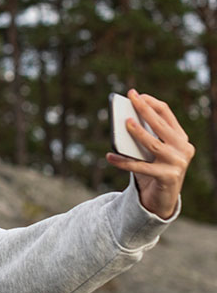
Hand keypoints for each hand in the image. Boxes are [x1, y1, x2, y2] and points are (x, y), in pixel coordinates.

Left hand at [106, 89, 193, 219]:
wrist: (162, 198)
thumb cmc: (153, 167)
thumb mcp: (150, 149)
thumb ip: (142, 135)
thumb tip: (122, 120)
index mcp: (180, 137)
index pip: (166, 114)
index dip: (150, 102)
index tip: (136, 94)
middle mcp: (183, 148)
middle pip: (161, 125)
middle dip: (144, 109)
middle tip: (131, 97)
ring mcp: (178, 163)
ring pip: (154, 144)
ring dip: (138, 132)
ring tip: (125, 122)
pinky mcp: (168, 177)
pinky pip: (141, 167)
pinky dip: (123, 161)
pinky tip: (110, 156)